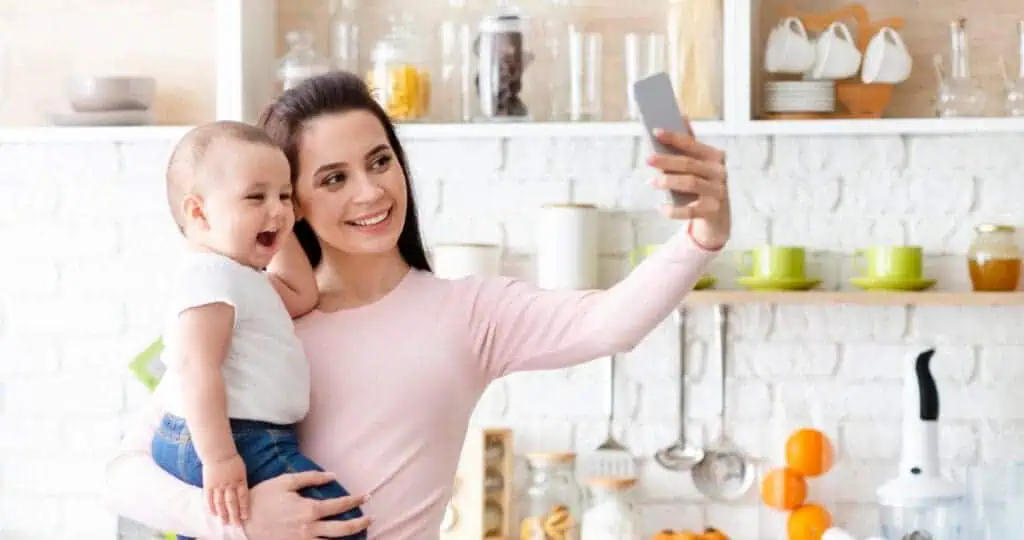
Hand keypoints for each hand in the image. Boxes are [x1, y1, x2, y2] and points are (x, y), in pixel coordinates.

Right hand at [203, 454, 248, 525]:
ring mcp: (218, 485)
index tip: (245, 517)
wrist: (218, 453)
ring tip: (224, 523)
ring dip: (223, 514)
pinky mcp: (208, 485)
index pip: (243, 497)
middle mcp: (229, 484)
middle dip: (234, 515)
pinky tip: (213, 514)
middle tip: (236, 525)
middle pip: (232, 502)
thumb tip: (243, 495)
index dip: (244, 508)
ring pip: (220, 503)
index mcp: (239, 480)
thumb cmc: (232, 461)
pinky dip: (211, 507)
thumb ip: (242, 483)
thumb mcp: (242, 471)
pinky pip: (209, 498)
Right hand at [242, 471, 370, 539]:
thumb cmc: (262, 498)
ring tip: (360, 534)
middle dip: (360, 524)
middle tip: (371, 519)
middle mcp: (309, 529)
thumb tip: (333, 475)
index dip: (356, 500)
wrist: (241, 522)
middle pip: (343, 529)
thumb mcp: (285, 482)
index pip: (340, 505)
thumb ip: (311, 478)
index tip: (366, 496)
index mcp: (308, 509)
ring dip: (349, 539)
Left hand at [646, 121, 730, 250]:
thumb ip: (690, 144)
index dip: (673, 137)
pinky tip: (660, 207)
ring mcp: (718, 191)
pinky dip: (674, 210)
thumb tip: (681, 114)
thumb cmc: (703, 184)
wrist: (717, 217)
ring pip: (691, 183)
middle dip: (667, 160)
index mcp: (714, 156)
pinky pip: (691, 210)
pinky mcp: (713, 210)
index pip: (691, 144)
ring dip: (669, 181)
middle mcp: (718, 172)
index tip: (655, 131)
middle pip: (689, 164)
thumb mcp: (699, 164)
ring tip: (652, 182)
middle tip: (648, 159)